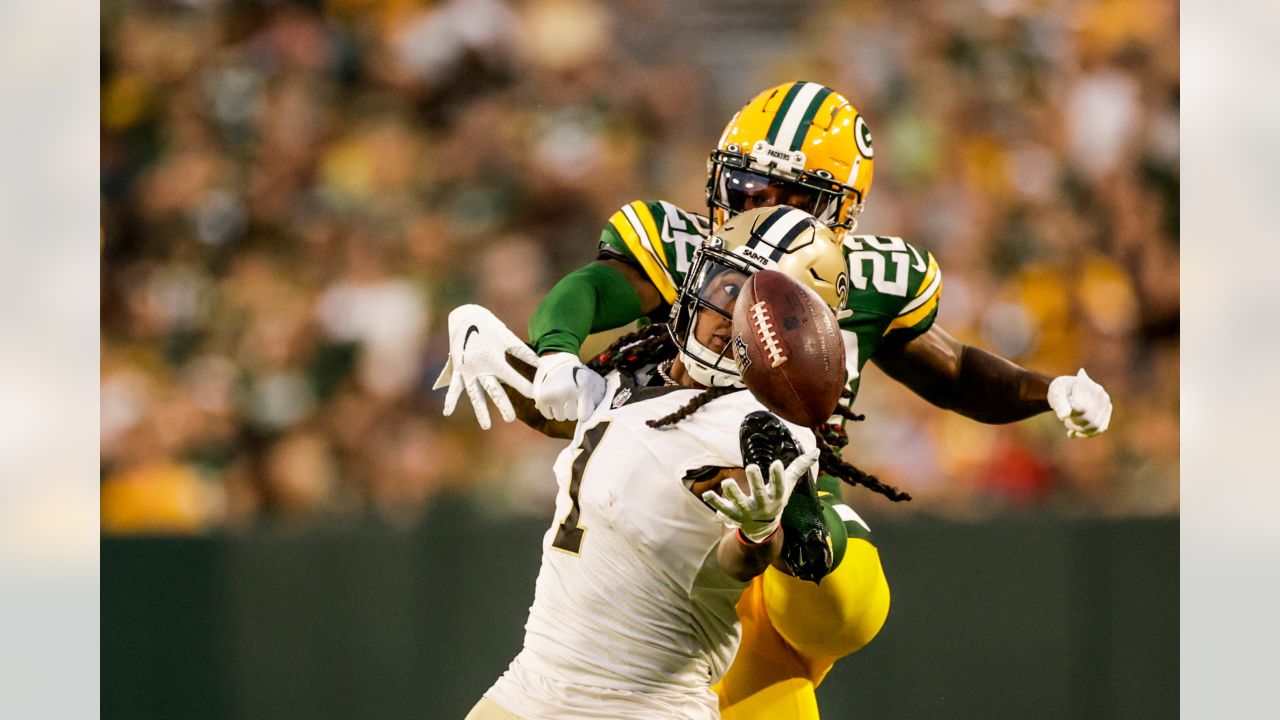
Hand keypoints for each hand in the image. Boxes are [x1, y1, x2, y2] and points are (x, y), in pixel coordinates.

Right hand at [433, 304, 538, 429]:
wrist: (465, 316)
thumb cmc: (489, 327)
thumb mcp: (507, 337)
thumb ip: (522, 353)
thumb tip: (540, 364)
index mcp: (494, 360)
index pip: (513, 377)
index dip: (525, 386)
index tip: (536, 397)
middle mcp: (480, 368)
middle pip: (493, 390)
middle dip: (502, 404)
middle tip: (510, 419)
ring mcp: (467, 370)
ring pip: (475, 394)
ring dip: (480, 410)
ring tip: (487, 427)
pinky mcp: (457, 369)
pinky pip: (454, 387)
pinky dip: (450, 399)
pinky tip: (447, 413)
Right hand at [532, 351, 607, 422]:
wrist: (558, 361)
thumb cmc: (578, 375)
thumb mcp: (591, 382)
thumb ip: (593, 400)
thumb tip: (585, 419)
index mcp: (582, 387)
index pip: (583, 415)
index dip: (583, 413)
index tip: (582, 407)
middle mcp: (567, 391)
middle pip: (571, 416)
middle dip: (572, 410)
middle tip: (571, 400)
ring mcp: (552, 394)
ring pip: (559, 417)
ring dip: (561, 411)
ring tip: (562, 398)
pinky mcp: (541, 397)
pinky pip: (548, 415)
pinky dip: (550, 410)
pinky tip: (553, 400)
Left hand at [702, 448, 819, 542]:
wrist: (762, 530)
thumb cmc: (775, 500)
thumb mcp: (787, 486)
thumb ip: (798, 468)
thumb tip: (816, 451)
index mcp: (776, 497)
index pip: (779, 486)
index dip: (778, 476)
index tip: (777, 463)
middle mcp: (762, 505)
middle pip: (759, 494)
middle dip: (756, 482)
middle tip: (752, 467)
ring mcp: (747, 512)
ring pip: (739, 503)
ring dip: (733, 494)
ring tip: (726, 482)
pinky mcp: (733, 515)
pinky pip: (723, 509)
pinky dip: (715, 503)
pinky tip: (706, 494)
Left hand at [1046, 368, 1112, 437]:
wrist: (1068, 390)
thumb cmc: (1061, 391)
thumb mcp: (1055, 393)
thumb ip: (1058, 403)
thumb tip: (1064, 416)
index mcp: (1085, 384)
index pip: (1081, 408)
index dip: (1070, 414)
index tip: (1063, 410)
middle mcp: (1099, 392)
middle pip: (1089, 418)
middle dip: (1074, 423)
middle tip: (1065, 418)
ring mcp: (1105, 402)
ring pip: (1096, 426)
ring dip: (1079, 429)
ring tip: (1069, 423)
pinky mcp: (1106, 413)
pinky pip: (1100, 428)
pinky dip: (1086, 433)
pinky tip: (1074, 432)